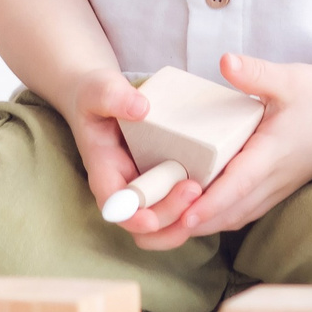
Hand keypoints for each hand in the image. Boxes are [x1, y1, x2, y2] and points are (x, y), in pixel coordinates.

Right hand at [59, 68, 215, 239]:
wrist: (103, 96)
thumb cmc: (96, 95)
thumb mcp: (98, 90)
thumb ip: (113, 96)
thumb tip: (141, 108)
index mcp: (104, 168)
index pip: (114, 205)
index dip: (132, 218)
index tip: (150, 219)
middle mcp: (125, 184)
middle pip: (143, 221)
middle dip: (168, 215)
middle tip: (193, 189)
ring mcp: (146, 185)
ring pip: (163, 222)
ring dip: (184, 218)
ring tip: (205, 193)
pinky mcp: (164, 179)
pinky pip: (179, 204)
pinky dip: (195, 205)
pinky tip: (215, 191)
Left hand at [125, 54, 311, 251]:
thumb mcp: (289, 78)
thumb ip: (255, 73)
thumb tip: (226, 61)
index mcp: (272, 154)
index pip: (236, 187)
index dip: (208, 205)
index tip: (182, 217)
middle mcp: (274, 178)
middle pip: (228, 213)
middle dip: (191, 225)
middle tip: (152, 228)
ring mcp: (277, 186)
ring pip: (234, 216)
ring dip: (202, 225)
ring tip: (163, 226)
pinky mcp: (278, 186)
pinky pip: (243, 210)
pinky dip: (218, 216)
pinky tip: (194, 212)